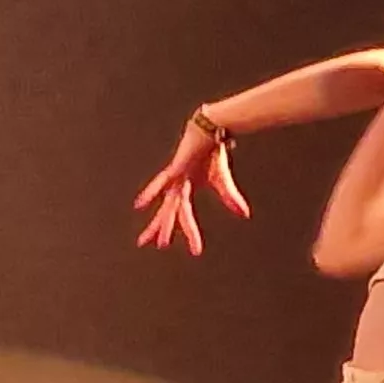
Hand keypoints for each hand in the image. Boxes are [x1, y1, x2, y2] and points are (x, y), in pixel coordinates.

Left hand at [131, 119, 249, 256]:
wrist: (212, 131)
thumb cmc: (214, 152)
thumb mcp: (222, 181)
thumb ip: (230, 198)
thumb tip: (244, 215)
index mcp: (186, 189)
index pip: (185, 215)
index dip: (191, 233)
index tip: (196, 251)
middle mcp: (178, 186)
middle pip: (168, 212)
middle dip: (160, 229)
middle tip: (152, 244)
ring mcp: (175, 178)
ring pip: (167, 204)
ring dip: (161, 221)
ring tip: (150, 239)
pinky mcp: (176, 169)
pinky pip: (161, 182)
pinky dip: (151, 192)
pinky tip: (139, 204)